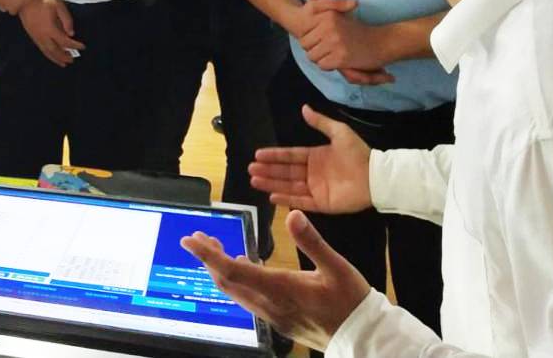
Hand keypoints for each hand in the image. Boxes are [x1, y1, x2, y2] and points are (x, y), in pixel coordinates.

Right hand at [18, 0, 83, 67]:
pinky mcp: (31, 34)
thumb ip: (67, 20)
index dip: (75, 45)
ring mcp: (35, 36)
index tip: (82, 47)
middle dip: (64, 56)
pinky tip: (51, 54)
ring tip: (63, 63)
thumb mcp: (58, 6)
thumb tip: (71, 33)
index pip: (65, 42)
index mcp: (50, 29)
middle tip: (72, 60)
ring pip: (47, 51)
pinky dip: (47, 53)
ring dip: (55, 58)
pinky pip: (41, 48)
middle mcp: (42, 35)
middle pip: (55, 50)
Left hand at [181, 210, 370, 352]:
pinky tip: (244, 267)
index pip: (234, 271)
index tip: (190, 241)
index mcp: (280, 289)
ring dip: (221, 271)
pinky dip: (237, 281)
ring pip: (236, 293)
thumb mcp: (336, 267)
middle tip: (199, 238)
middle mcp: (270, 305)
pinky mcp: (278, 321)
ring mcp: (273, 316)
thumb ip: (312, 241)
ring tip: (216, 249)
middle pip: (228, 283)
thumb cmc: (351, 301)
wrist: (363, 338)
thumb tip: (292, 214)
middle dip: (209, 260)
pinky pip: (248, 300)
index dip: (209, 256)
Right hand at [249, 104, 371, 212]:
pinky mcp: (322, 203)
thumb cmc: (358, 154)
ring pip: (288, 186)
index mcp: (315, 156)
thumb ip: (320, 122)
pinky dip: (286, 199)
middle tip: (250, 169)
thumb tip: (304, 108)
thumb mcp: (339, 132)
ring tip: (254, 181)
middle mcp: (312, 173)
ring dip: (271, 183)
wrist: (376, 177)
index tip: (258, 154)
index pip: (290, 156)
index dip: (274, 155)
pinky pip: (301, 201)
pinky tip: (272, 196)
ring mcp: (316, 188)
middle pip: (285, 171)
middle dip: (268, 170)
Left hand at [296, 0, 394, 85]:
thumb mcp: (340, 12)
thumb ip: (323, 2)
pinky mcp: (341, 57)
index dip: (312, 39)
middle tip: (329, 48)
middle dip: (314, 49)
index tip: (323, 38)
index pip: (303, 33)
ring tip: (333, 53)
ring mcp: (335, 42)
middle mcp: (330, 27)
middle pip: (305, 45)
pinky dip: (329, 65)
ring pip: (312, 56)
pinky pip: (322, 65)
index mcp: (328, 15)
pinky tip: (339, 60)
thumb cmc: (357, 29)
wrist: (381, 43)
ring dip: (321, 58)